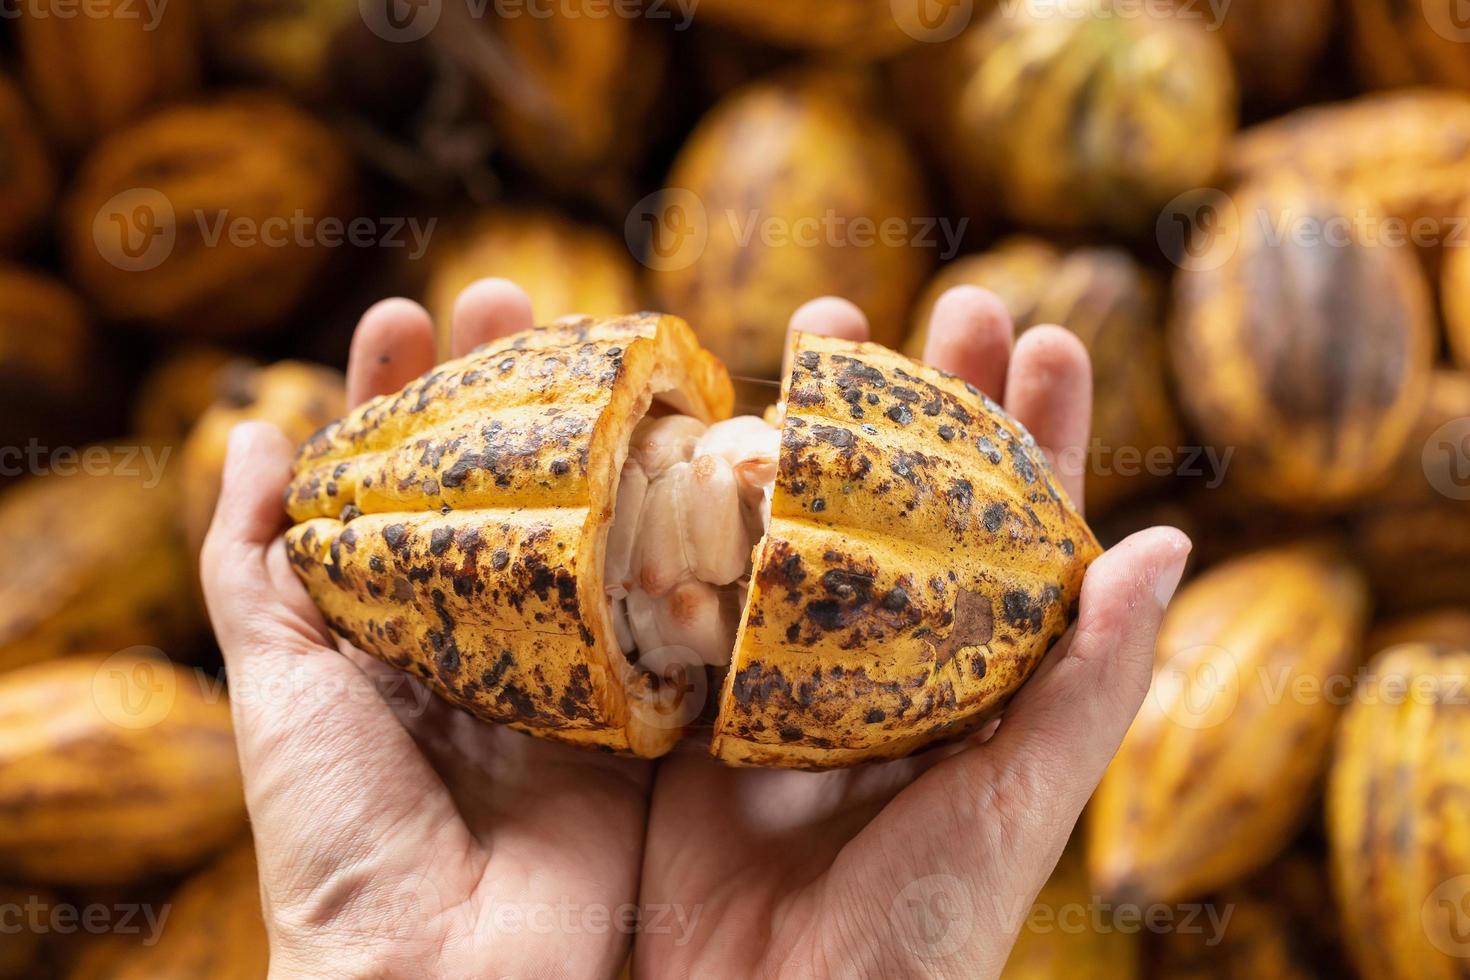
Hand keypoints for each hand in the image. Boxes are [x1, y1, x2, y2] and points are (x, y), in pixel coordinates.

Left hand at [201, 281, 651, 978]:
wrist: (442, 967)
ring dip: (603, 432)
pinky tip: (697, 451)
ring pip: (595, 524)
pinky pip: (673, 608)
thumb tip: (251, 433)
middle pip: (511, 481)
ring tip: (606, 338)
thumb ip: (254, 567)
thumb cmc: (340, 829)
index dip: (406, 393)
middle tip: (512, 293)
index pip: (409, 477)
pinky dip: (688, 533)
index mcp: (406, 621)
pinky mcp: (648, 709)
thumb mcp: (275, 685)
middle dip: (510, 385)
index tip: (409, 314)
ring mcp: (576, 664)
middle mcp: (494, 629)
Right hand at [635, 291, 1191, 977]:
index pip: (1020, 536)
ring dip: (817, 425)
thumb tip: (1169, 543)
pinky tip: (705, 429)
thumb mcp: (1017, 804)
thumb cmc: (921, 933)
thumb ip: (1092, 684)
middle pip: (914, 505)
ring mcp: (792, 672)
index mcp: (977, 682)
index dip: (1038, 438)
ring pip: (808, 521)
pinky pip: (706, 584)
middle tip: (943, 304)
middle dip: (931, 404)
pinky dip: (704, 505)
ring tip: (824, 326)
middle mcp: (888, 662)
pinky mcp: (702, 699)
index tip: (1048, 337)